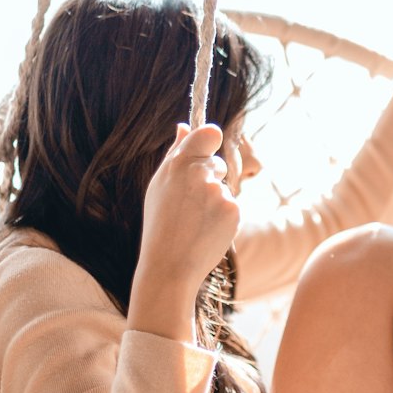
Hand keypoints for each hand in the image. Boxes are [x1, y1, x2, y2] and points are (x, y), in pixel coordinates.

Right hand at [136, 123, 240, 301]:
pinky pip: (233, 206)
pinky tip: (207, 231)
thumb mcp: (159, 185)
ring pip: (224, 189)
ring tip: (195, 222)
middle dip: (210, 179)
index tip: (207, 150)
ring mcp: (218, 192)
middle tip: (189, 204)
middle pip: (218, 165)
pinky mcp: (233, 210)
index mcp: (179, 163)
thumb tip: (184, 126)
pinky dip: (224, 218)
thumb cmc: (160, 224)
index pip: (209, 133)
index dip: (210, 140)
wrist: (169, 265)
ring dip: (215, 202)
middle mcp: (200, 174)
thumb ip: (175, 153)